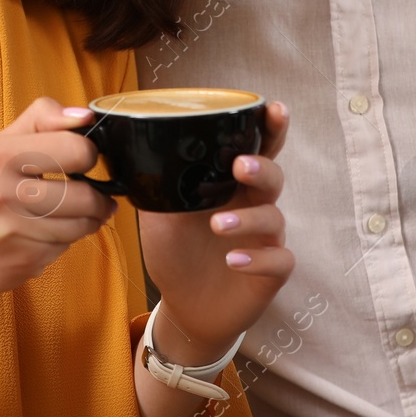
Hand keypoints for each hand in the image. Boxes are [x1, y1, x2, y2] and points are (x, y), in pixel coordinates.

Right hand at [0, 98, 116, 317]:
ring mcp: (14, 231)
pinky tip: (50, 233)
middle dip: (98, 197)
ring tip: (78, 213)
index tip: (83, 160)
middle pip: (86, 195)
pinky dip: (67, 240)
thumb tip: (85, 116)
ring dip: (89, 220)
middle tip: (94, 195)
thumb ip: (41, 120)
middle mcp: (4, 193)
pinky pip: (67, 247)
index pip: (75, 149)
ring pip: (82, 225)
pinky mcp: (25, 261)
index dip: (88, 154)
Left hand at [139, 101, 294, 366]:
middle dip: (261, 168)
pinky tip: (232, 260)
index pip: (257, 149)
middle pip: (273, 177)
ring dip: (247, 218)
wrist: (184, 307)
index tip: (273, 109)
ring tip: (218, 225)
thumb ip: (156, 185)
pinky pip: (278, 260)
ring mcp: (266, 240)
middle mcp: (254, 206)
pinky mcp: (271, 272)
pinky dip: (256, 258)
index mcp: (231, 186)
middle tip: (241, 166)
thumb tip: (137, 150)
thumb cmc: (177, 253)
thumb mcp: (159, 217)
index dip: (270, 128)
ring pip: (273, 218)